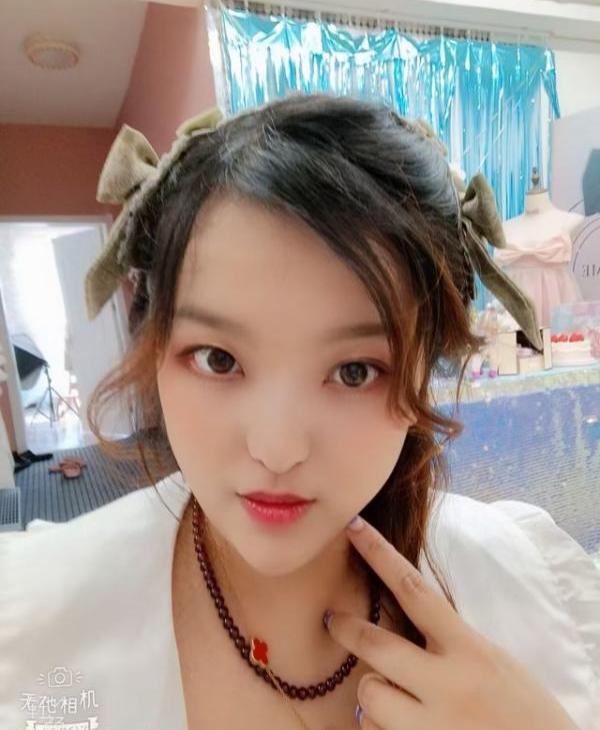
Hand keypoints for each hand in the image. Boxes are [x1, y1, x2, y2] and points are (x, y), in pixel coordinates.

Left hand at [324, 515, 578, 729]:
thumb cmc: (524, 713)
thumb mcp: (491, 663)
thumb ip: (451, 643)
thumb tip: (406, 624)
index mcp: (470, 650)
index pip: (415, 590)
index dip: (379, 554)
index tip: (353, 526)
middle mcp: (449, 685)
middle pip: (377, 644)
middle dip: (346, 628)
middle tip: (333, 619)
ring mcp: (433, 725)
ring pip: (370, 695)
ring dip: (375, 695)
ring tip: (400, 704)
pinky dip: (382, 728)